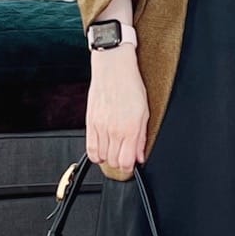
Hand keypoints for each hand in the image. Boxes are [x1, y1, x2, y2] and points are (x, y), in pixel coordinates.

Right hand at [86, 48, 148, 177]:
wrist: (113, 68)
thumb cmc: (130, 85)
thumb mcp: (145, 112)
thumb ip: (142, 137)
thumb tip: (141, 156)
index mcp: (130, 128)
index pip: (127, 162)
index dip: (130, 167)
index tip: (132, 163)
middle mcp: (113, 130)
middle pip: (113, 162)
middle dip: (120, 163)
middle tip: (125, 156)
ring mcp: (100, 127)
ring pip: (101, 157)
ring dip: (108, 158)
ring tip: (114, 151)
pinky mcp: (89, 122)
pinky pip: (89, 148)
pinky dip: (95, 154)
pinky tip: (102, 150)